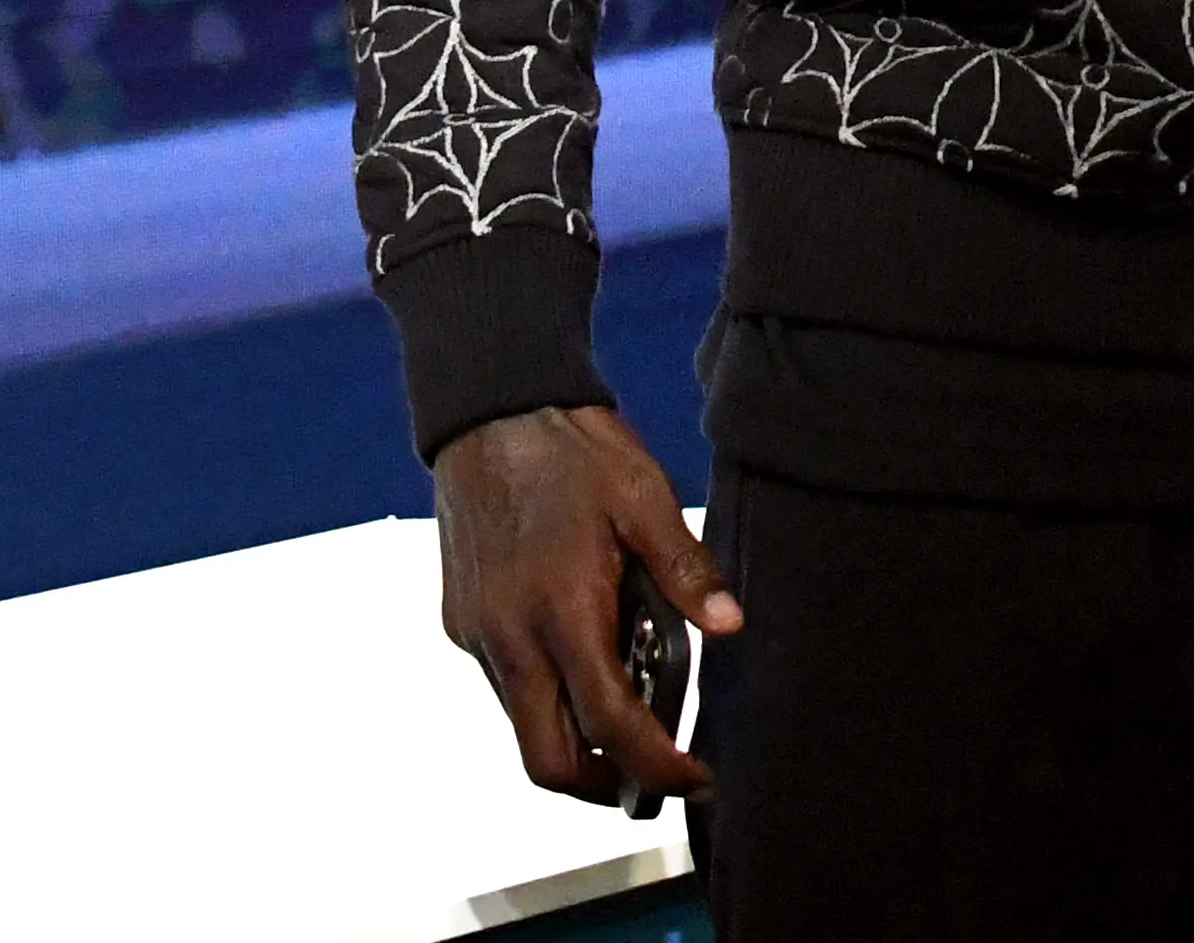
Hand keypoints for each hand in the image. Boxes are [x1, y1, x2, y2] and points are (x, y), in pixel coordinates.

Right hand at [431, 403, 739, 803]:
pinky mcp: (462, 622)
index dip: (656, 767)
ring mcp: (478, 634)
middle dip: (603, 785)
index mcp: (561, 612)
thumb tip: (730, 627)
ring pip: (523, 725)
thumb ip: (687, 571)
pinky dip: (547, 694)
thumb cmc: (569, 449)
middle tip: (657, 773)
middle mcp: (509, 638)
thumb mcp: (644, 498)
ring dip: (574, 736)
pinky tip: (586, 653)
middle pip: (547, 760)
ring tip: (630, 700)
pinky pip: (506, 685)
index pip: (609, 726)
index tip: (694, 779)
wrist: (489, 407)